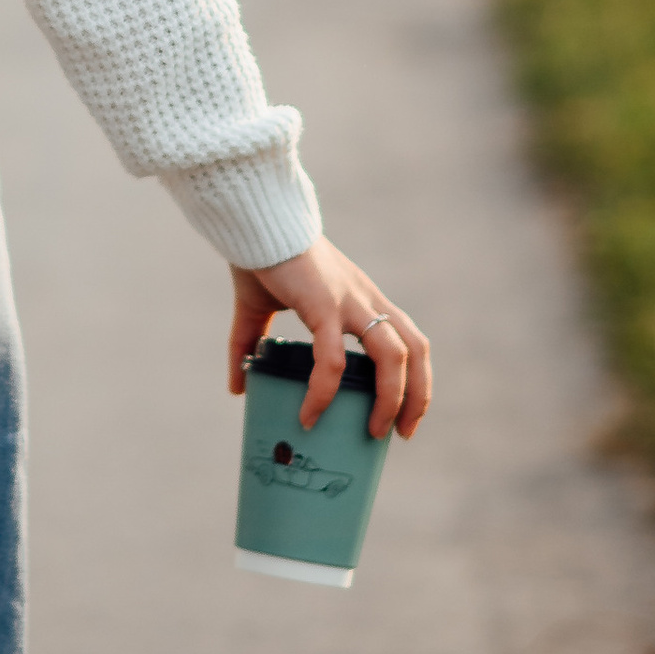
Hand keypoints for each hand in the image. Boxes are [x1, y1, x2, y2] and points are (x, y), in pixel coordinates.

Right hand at [228, 238, 430, 441]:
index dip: (414, 378)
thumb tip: (237, 388)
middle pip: (415, 348)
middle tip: (401, 434)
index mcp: (361, 298)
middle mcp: (365, 299)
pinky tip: (309, 414)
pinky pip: (334, 358)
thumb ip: (248, 345)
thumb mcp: (258, 308)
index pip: (407, 339)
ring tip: (373, 432)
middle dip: (417, 395)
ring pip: (394, 354)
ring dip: (391, 398)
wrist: (251, 219)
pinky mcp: (323, 304)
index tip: (402, 416)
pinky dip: (325, 391)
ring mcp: (348, 301)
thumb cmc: (259, 257)